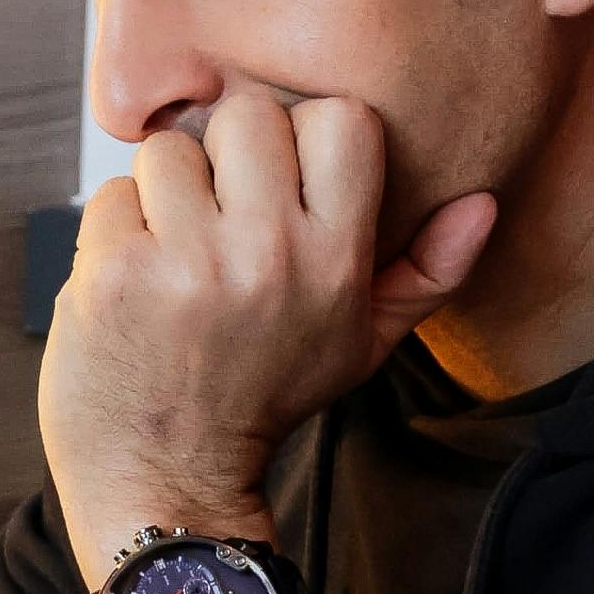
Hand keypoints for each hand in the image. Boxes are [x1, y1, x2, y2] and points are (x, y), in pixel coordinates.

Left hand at [41, 87, 494, 578]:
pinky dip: (115, 229)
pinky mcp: (116, 274)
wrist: (168, 478)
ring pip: (169, 149)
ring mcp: (186, 264)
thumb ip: (426, 273)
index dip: (304, 136)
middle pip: (247, 115)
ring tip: (173, 253)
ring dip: (162, 192)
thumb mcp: (359, 344)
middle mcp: (267, 256)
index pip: (341, 120)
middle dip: (225, 154)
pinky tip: (132, 280)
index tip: (283, 181)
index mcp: (334, 262)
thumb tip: (480, 203)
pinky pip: (113, 194)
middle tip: (217, 215)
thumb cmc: (261, 399)